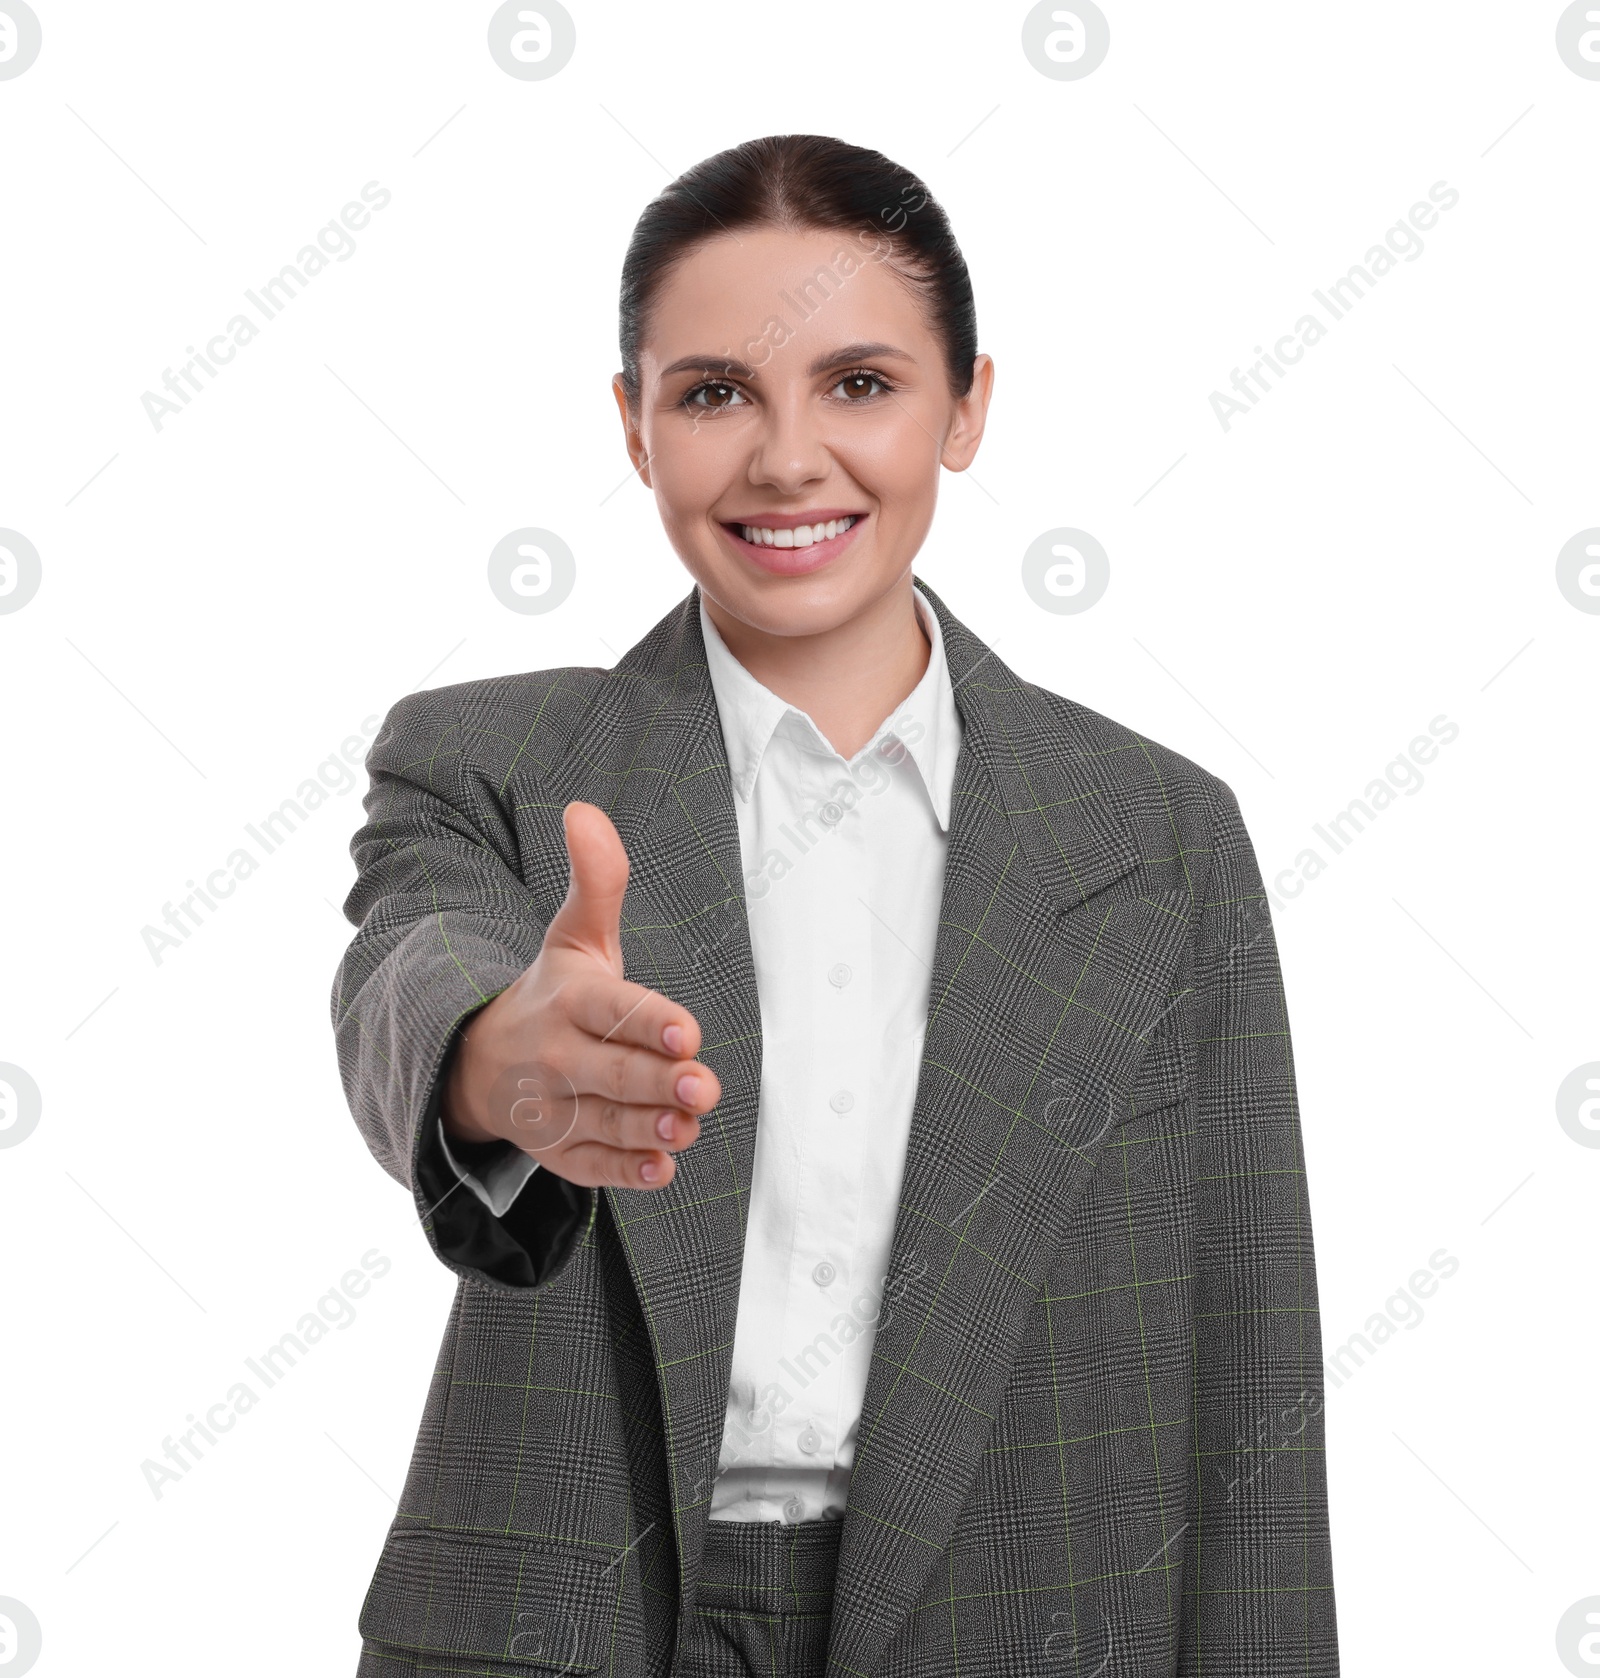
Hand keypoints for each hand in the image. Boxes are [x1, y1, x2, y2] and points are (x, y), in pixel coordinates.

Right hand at [440, 800, 719, 1190]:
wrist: (481, 1062)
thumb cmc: (555, 993)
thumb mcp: (574, 936)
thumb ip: (597, 881)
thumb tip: (585, 809)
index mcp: (569, 1001)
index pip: (612, 1010)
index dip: (649, 1022)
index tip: (687, 1032)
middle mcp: (558, 1057)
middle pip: (614, 1073)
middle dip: (659, 1081)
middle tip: (704, 1086)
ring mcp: (556, 1109)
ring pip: (608, 1123)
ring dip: (650, 1128)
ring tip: (687, 1127)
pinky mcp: (559, 1150)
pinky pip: (592, 1167)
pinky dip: (626, 1172)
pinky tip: (662, 1170)